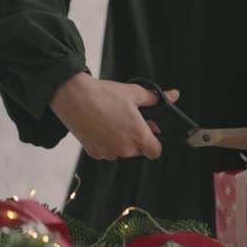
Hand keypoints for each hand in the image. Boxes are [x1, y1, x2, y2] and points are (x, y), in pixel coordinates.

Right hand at [50, 72, 178, 159]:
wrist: (72, 97)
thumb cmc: (103, 95)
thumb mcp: (134, 93)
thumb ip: (156, 98)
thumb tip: (174, 95)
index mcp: (138, 135)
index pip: (156, 152)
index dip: (155, 143)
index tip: (150, 133)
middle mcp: (125, 148)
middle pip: (139, 151)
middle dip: (137, 138)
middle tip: (130, 121)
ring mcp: (109, 152)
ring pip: (122, 151)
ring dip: (122, 141)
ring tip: (113, 121)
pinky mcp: (95, 153)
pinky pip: (107, 151)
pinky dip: (107, 142)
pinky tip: (101, 126)